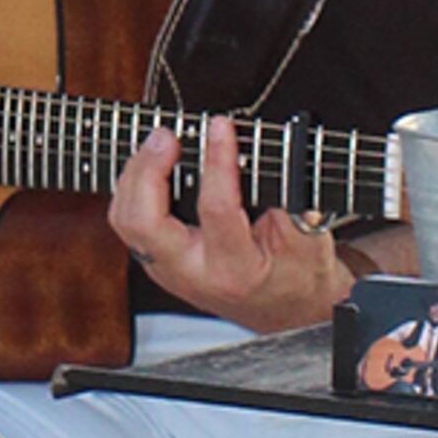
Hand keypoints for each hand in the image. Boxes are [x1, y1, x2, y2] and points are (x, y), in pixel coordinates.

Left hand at [110, 112, 349, 334]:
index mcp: (234, 270)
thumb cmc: (298, 275)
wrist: (285, 310)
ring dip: (136, 175)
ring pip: (126, 221)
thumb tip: (279, 160)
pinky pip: (129, 221)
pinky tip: (152, 162)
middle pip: (143, 224)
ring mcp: (168, 269)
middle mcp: (192, 273)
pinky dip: (134, 186)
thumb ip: (296, 205)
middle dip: (148, 171)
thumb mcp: (312, 243)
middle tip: (167, 136)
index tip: (220, 127)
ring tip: (160, 142)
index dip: (217, 162)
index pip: (216, 210)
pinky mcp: (158, 261)